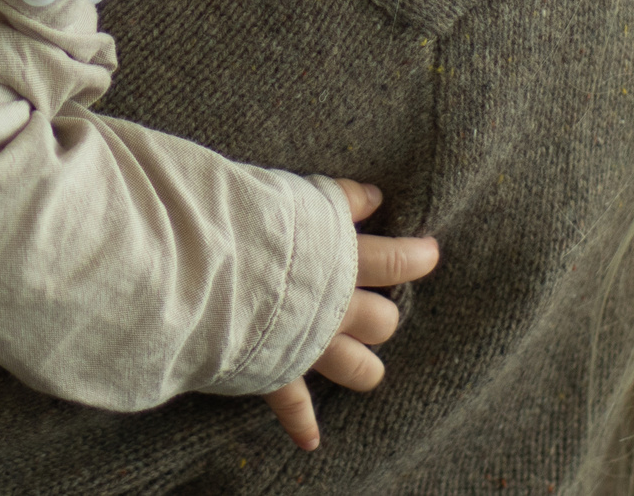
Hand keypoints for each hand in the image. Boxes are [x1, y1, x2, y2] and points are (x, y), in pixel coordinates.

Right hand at [263, 179, 438, 451]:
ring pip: (360, 369)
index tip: (429, 252)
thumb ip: (338, 199)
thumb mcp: (297, 194)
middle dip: (382, 315)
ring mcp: (310, 344)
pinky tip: (310, 440)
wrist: (204, 266)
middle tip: (372, 305)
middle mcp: (336, 308)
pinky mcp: (277, 371)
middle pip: (384, 321)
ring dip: (363, 366)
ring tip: (362, 364)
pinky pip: (295, 407)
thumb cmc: (246, 220)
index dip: (415, 255)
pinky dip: (302, 424)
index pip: (394, 260)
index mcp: (343, 262)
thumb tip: (373, 197)